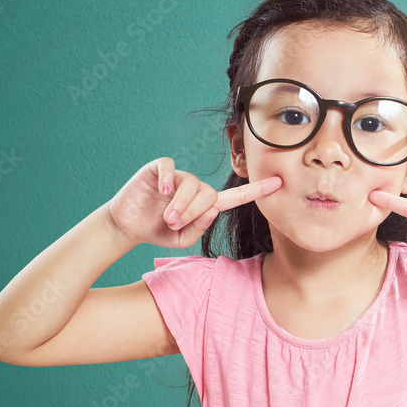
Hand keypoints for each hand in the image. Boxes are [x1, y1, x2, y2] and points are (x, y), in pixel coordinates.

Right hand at [105, 157, 281, 248]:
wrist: (127, 225)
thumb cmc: (157, 231)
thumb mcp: (182, 238)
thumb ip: (200, 228)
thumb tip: (212, 209)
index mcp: (205, 204)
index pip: (236, 196)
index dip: (256, 191)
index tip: (278, 183)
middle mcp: (194, 188)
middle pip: (209, 194)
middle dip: (193, 212)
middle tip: (175, 223)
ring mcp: (177, 177)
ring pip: (192, 184)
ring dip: (181, 204)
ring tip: (167, 217)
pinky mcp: (158, 169)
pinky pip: (170, 168)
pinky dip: (168, 179)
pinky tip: (162, 190)